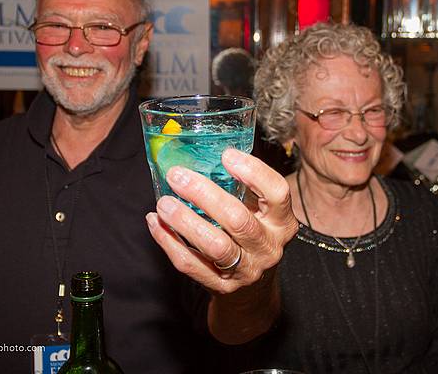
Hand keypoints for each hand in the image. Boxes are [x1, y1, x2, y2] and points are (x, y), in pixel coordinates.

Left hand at [146, 148, 297, 293]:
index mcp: (282, 221)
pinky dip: (169, 242)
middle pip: (238, 220)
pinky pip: (191, 264)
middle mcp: (268, 247)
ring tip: (164, 203)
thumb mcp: (258, 210)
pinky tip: (155, 223)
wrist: (253, 286)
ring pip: (215, 246)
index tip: (226, 155)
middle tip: (177, 176)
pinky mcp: (222, 287)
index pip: (277, 193)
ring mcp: (247, 270)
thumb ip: (240, 186)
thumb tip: (200, 151)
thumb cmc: (251, 233)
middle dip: (204, 195)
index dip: (254, 173)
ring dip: (185, 221)